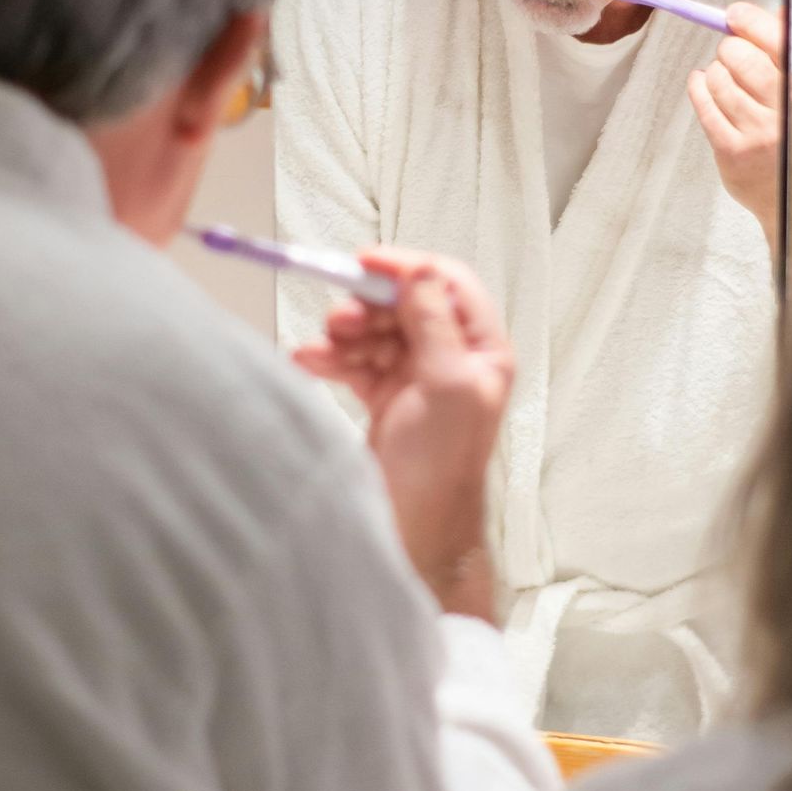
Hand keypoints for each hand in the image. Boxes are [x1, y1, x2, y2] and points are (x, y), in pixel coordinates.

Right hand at [292, 249, 510, 618]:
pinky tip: (308, 362)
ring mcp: (418, 377)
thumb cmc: (441, 466)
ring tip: (321, 347)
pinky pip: (356, 361)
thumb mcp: (446, 386)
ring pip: (376, 331)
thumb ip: (434, 325)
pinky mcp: (386, 397)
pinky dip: (332, 358)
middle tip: (339, 318)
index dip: (408, 267)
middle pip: (405, 305)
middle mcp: (453, 358)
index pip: (449, 284)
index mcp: (482, 350)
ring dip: (345, 333)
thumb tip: (422, 273)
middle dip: (368, 306)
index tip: (366, 262)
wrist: (415, 529)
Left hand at [688, 3, 791, 280]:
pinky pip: (704, 106)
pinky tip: (701, 85)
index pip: (778, 44)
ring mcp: (756, 133)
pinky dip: (697, 88)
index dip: (751, 22)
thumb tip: (778, 10)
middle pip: (744, 59)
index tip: (734, 13)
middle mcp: (780, 111)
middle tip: (727, 57)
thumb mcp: (785, 93)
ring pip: (719, 81)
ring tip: (716, 80)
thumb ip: (778, 53)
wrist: (779, 192)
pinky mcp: (731, 150)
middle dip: (728, 51)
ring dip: (711, 74)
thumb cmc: (776, 131)